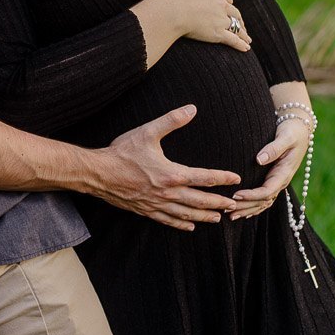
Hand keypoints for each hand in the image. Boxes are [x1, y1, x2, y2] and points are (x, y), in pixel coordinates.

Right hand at [95, 104, 240, 229]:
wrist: (98, 173)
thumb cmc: (122, 152)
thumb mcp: (148, 132)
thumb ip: (171, 120)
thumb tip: (192, 109)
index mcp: (171, 174)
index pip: (203, 177)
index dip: (221, 178)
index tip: (235, 178)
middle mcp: (167, 193)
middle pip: (199, 200)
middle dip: (218, 202)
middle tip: (233, 204)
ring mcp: (156, 204)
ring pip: (186, 214)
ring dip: (204, 216)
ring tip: (217, 218)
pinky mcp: (146, 210)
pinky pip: (168, 220)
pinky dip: (181, 224)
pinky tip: (190, 226)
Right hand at [164, 0, 251, 51]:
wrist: (173, 10)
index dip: (229, 5)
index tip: (231, 9)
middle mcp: (221, 5)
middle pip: (234, 13)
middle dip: (239, 20)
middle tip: (242, 26)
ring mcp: (221, 20)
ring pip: (236, 27)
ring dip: (243, 34)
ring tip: (247, 40)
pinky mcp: (218, 33)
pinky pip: (233, 40)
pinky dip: (240, 44)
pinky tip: (246, 48)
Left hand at [228, 117, 309, 219]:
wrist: (300, 130)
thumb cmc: (292, 132)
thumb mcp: (285, 137)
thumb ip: (274, 148)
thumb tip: (259, 160)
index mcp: (284, 173)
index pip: (267, 191)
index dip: (251, 195)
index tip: (235, 195)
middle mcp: (281, 181)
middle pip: (263, 201)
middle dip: (245, 207)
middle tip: (227, 210)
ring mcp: (278, 182)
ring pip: (263, 203)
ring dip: (247, 210)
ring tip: (230, 215)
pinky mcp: (273, 180)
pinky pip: (264, 198)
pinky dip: (253, 207)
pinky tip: (242, 213)